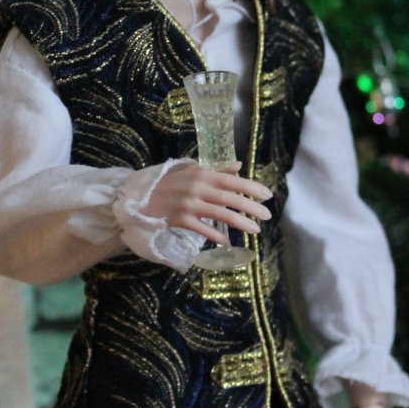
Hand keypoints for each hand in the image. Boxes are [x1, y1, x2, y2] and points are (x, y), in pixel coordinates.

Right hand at [143, 161, 272, 243]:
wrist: (141, 196)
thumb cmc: (169, 182)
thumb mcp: (191, 170)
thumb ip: (216, 169)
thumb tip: (239, 166)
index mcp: (201, 174)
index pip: (231, 180)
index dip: (251, 187)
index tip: (267, 195)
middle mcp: (196, 189)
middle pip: (229, 199)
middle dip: (251, 207)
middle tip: (267, 215)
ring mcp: (188, 205)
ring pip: (220, 215)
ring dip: (240, 223)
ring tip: (255, 230)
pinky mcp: (180, 220)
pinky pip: (203, 229)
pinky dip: (216, 236)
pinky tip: (228, 241)